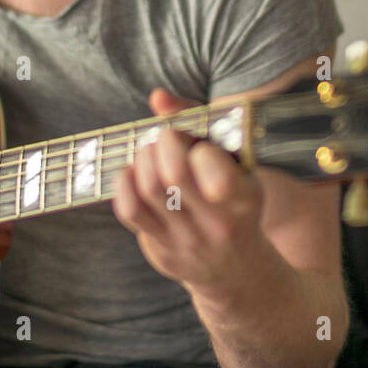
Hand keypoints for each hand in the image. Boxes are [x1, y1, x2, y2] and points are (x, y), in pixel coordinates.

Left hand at [112, 89, 269, 300]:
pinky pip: (129, 210)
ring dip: (143, 158)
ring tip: (151, 152)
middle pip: (172, 173)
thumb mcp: (237, 166)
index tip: (198, 144)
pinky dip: (123, 183)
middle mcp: (216, 223)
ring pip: (148, 188)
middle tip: (167, 138)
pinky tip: (133, 173)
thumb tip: (157, 98)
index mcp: (243, 197)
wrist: (237, 269)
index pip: (212, 167)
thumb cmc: (234, 201)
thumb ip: (201, 124)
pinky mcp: (161, 249)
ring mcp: (186, 239)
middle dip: (163, 142)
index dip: (197, 145)